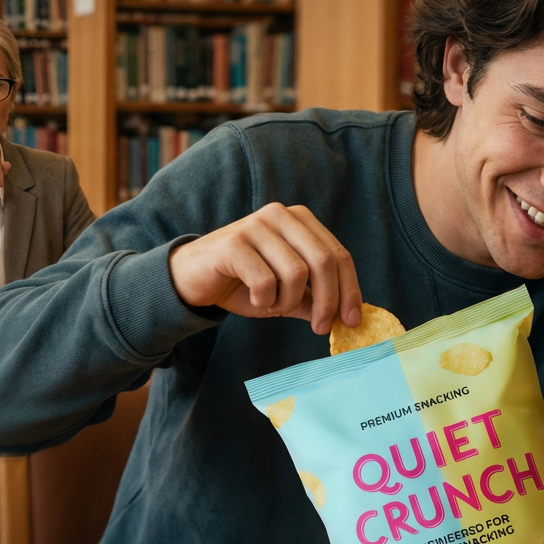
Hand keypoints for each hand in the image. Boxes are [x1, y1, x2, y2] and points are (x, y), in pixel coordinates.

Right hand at [167, 202, 360, 334]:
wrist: (192, 278)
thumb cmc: (241, 282)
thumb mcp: (284, 294)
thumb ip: (313, 299)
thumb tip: (347, 317)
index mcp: (299, 220)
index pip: (338, 254)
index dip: (350, 289)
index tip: (352, 320)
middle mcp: (280, 215)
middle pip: (323, 261)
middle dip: (328, 301)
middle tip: (320, 328)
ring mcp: (256, 225)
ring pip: (295, 273)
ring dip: (286, 301)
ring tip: (270, 305)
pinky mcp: (234, 243)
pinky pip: (265, 281)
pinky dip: (263, 300)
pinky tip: (252, 298)